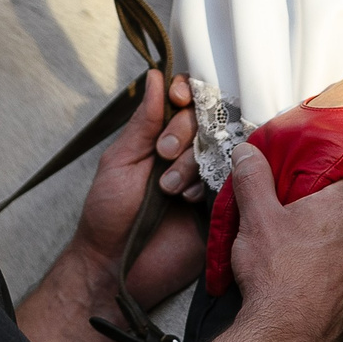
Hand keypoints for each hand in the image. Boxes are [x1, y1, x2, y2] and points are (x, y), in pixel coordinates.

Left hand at [71, 72, 206, 304]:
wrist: (116, 265)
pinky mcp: (220, 207)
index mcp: (161, 139)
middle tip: (162, 154)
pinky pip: (233, 182)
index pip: (186, 102)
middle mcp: (188, 155)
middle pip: (207, 120)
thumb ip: (143, 122)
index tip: (177, 98)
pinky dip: (210, 185)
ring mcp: (207, 180)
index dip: (187, 93)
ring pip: (220, 149)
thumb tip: (156, 76)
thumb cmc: (109, 213)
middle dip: (185, 132)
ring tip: (168, 191)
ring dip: (193, 164)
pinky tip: (191, 201)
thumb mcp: (120, 161)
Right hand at [209, 144, 342, 341]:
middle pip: (333, 198)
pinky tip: (289, 264)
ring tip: (278, 236)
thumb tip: (248, 153)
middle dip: (304, 198)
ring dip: (310, 228)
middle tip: (275, 204)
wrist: (285, 337)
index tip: (284, 170)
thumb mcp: (256, 216)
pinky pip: (335, 259)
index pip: (334, 165)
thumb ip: (253, 177)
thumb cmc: (278, 277)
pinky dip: (315, 256)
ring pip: (334, 230)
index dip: (304, 165)